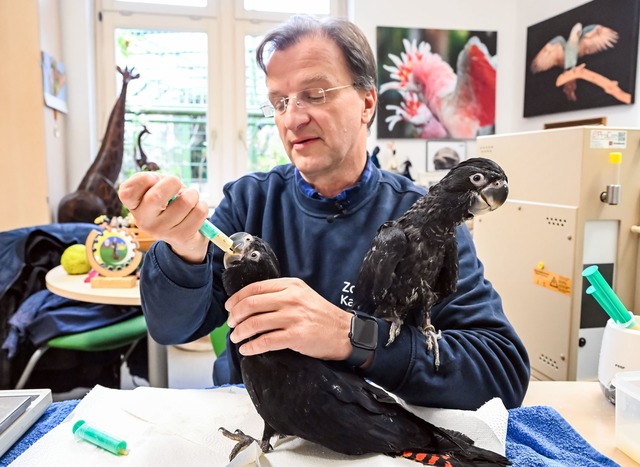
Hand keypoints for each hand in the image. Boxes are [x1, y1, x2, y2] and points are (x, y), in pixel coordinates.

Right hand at [118, 172, 209, 262]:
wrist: (183, 234)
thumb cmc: (168, 202)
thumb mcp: (157, 188)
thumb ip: (156, 181)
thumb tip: (171, 183)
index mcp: (133, 206)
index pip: (127, 192)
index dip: (144, 179)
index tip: (155, 178)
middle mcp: (143, 221)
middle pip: (156, 196)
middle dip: (174, 182)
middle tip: (178, 184)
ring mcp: (161, 231)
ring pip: (185, 202)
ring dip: (193, 194)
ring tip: (190, 198)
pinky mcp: (181, 237)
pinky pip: (199, 211)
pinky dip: (202, 205)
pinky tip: (195, 211)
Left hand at [225, 277, 352, 359]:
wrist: (344, 332)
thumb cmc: (321, 315)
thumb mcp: (303, 295)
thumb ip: (281, 294)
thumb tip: (251, 303)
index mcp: (291, 285)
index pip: (255, 288)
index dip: (237, 298)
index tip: (229, 307)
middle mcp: (291, 298)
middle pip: (251, 304)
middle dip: (235, 315)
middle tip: (231, 324)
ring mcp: (293, 317)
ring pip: (255, 323)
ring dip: (240, 332)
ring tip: (236, 338)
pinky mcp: (296, 336)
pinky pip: (265, 342)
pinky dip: (251, 346)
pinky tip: (246, 349)